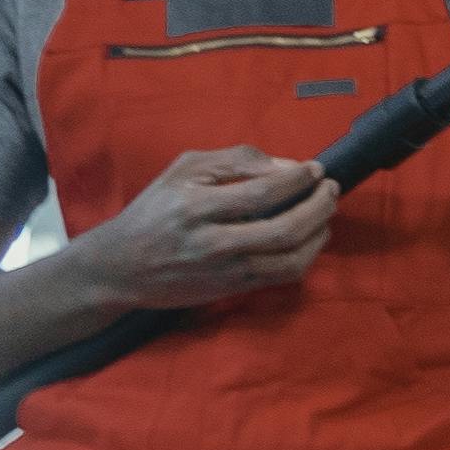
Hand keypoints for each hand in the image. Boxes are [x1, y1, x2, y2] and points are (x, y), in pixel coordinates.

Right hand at [77, 144, 332, 309]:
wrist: (120, 267)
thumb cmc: (153, 211)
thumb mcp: (183, 171)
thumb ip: (234, 161)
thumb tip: (285, 166)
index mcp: (196, 206)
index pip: (262, 192)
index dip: (297, 179)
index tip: (314, 168)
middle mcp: (212, 242)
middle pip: (284, 228)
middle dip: (318, 206)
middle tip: (330, 187)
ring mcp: (224, 271)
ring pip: (290, 259)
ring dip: (319, 233)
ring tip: (327, 211)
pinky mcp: (231, 289)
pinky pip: (282, 276)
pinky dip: (307, 256)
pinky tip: (312, 237)